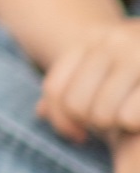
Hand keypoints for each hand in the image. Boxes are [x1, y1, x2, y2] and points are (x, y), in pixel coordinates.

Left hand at [38, 18, 139, 143]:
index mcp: (95, 37)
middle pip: (77, 104)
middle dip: (92, 123)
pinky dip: (135, 125)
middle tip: (113, 125)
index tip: (78, 134)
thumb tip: (42, 112)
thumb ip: (78, 86)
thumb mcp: (113, 69)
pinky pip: (130, 117)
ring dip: (117, 126)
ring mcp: (139, 55)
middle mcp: (115, 40)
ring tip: (131, 120)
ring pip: (103, 114)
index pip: (56, 89)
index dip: (62, 119)